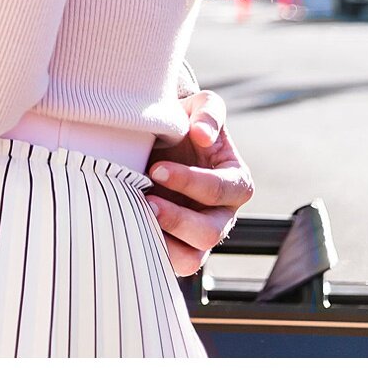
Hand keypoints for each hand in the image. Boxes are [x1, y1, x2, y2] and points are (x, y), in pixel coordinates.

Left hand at [146, 91, 253, 274]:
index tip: (156, 169)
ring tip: (138, 216)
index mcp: (235, 181)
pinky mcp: (179, 244)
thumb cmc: (187, 121)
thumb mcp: (202, 105)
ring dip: (165, 241)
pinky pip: (171, 263)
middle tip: (146, 200)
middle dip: (177, 218)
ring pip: (192, 258)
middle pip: (210, 233)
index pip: (220, 191)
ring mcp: (201, 234)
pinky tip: (132, 227)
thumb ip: (208, 113)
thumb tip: (202, 135)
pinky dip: (152, 251)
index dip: (189, 182)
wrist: (165, 136)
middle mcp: (222, 213)